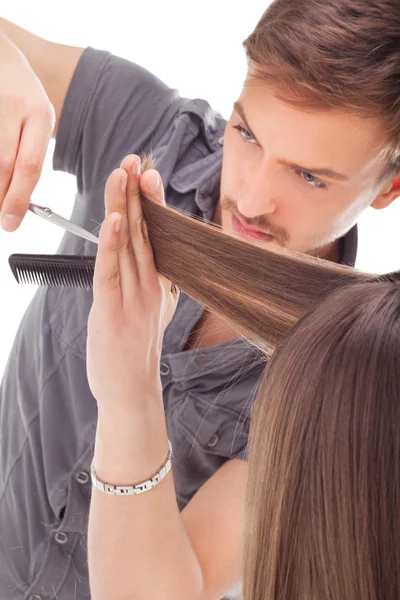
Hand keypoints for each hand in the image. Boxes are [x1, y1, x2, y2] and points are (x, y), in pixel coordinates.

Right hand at [0, 55, 54, 231]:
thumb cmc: (19, 95)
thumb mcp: (35, 119)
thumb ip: (29, 155)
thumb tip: (19, 200)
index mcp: (39, 115)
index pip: (29, 166)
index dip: (18, 199)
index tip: (12, 222)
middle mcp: (14, 107)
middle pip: (3, 165)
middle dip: (0, 199)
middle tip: (0, 219)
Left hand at [87, 155, 178, 413]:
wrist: (132, 392)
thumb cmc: (135, 353)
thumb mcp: (153, 315)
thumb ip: (157, 288)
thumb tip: (160, 268)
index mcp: (157, 285)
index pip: (155, 236)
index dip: (152, 203)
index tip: (147, 174)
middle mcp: (150, 287)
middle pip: (144, 232)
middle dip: (139, 194)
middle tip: (135, 161)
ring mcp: (135, 299)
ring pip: (129, 245)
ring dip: (126, 207)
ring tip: (123, 176)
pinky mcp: (115, 312)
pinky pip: (112, 272)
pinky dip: (114, 244)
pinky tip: (117, 220)